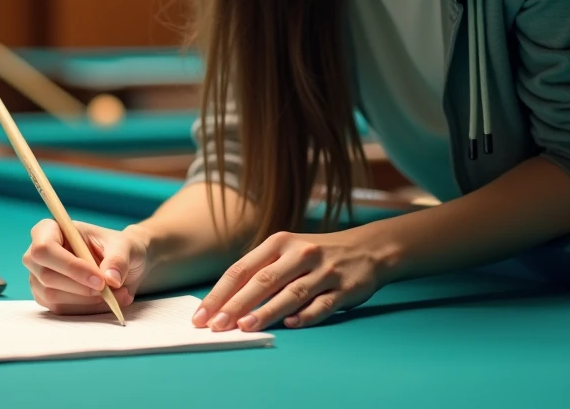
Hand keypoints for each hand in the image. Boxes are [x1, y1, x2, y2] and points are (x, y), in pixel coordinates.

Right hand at [23, 219, 144, 314]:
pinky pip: (61, 310)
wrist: (119, 265)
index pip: (44, 248)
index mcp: (51, 229)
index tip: (99, 279)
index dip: (70, 266)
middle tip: (110, 288)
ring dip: (88, 301)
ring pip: (53, 296)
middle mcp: (38, 254)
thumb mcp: (124, 246)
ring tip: (118, 294)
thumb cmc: (117, 247)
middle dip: (81, 287)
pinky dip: (88, 309)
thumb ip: (118, 259)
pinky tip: (110, 301)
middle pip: (46, 275)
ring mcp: (39, 278)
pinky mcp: (46, 298)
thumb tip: (111, 279)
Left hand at [194, 229, 382, 331]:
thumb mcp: (287, 252)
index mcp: (280, 243)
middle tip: (216, 325)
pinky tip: (290, 325)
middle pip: (263, 281)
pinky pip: (322, 305)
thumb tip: (225, 303)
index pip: (242, 269)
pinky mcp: (344, 288)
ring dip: (267, 311)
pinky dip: (306, 315)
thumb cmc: (316, 255)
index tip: (203, 315)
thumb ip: (261, 272)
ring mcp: (324, 271)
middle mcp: (300, 254)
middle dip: (236, 304)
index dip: (221, 293)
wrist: (367, 248)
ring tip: (245, 326)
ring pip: (291, 293)